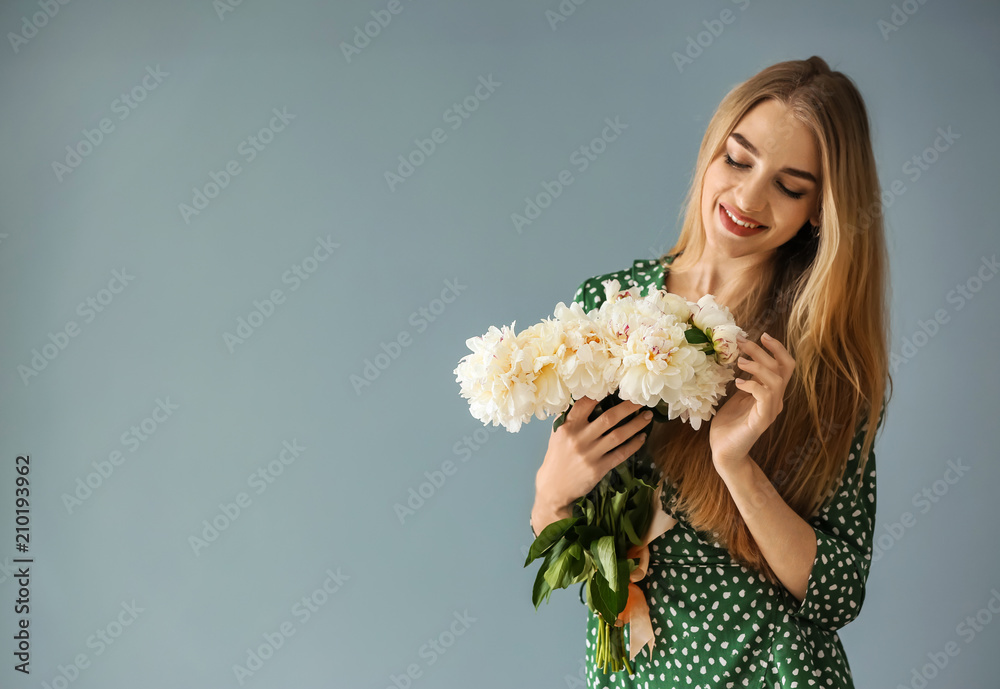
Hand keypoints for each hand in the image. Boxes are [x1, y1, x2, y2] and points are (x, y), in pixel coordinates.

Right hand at [535, 396, 652, 510]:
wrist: (553, 488)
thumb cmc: (556, 457)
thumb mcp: (557, 435)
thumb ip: (570, 419)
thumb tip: (586, 399)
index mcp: (567, 427)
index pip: (585, 404)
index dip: (602, 393)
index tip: (617, 386)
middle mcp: (579, 438)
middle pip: (609, 418)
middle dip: (628, 407)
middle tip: (641, 399)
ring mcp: (590, 454)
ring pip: (618, 435)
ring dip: (636, 424)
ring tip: (647, 416)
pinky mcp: (599, 469)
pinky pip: (621, 454)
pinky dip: (633, 445)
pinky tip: (642, 437)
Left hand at [710, 333, 795, 474]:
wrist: (724, 451)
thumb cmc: (729, 424)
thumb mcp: (736, 396)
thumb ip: (745, 379)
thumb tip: (742, 357)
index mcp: (771, 393)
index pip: (784, 366)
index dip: (777, 349)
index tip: (762, 335)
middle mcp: (775, 400)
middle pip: (782, 368)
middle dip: (763, 351)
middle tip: (742, 341)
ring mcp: (770, 410)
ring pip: (776, 380)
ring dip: (758, 366)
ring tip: (740, 362)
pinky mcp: (761, 421)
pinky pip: (765, 396)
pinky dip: (752, 385)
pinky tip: (738, 383)